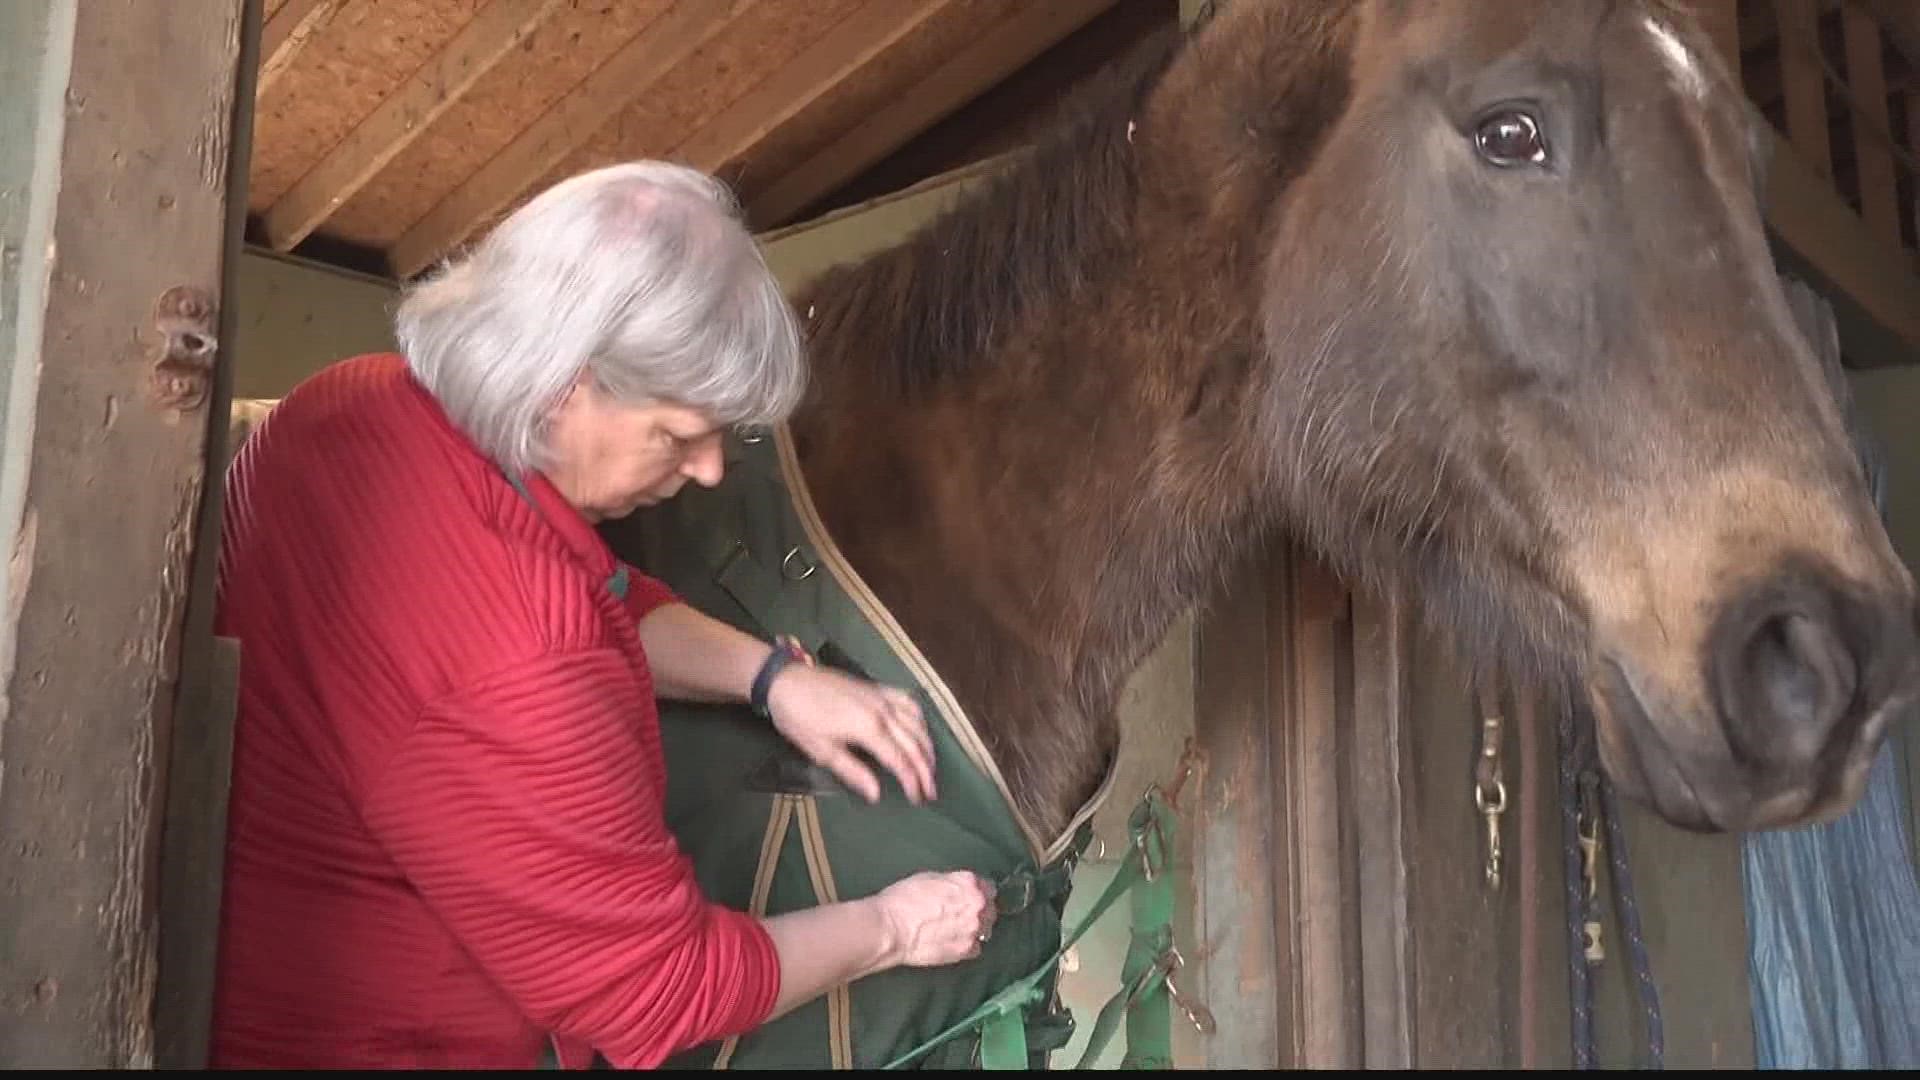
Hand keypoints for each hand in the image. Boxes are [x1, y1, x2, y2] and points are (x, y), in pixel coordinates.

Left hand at [766, 663, 936, 804]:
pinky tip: (920, 728)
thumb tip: (876, 794)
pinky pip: (907, 700)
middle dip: (925, 769)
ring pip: (916, 722)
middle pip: (914, 744)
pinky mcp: (877, 688)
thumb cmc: (800, 719)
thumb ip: (853, 771)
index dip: (911, 781)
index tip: (918, 799)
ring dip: (927, 746)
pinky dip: (919, 716)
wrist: (786, 681)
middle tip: (931, 791)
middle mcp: (883, 712)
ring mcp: (882, 697)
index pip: (900, 761)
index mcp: (869, 729)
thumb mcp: (822, 751)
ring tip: (930, 765)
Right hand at [872, 870, 996, 967]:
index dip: (978, 893)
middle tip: (961, 915)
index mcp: (969, 883)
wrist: (891, 928)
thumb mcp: (929, 878)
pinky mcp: (966, 950)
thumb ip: (952, 883)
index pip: (988, 887)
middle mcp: (977, 905)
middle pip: (990, 909)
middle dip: (979, 911)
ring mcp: (974, 929)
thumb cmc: (903, 900)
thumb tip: (958, 889)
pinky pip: (976, 948)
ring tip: (955, 930)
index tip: (972, 898)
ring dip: (975, 929)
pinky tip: (951, 942)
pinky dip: (967, 946)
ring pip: (986, 929)